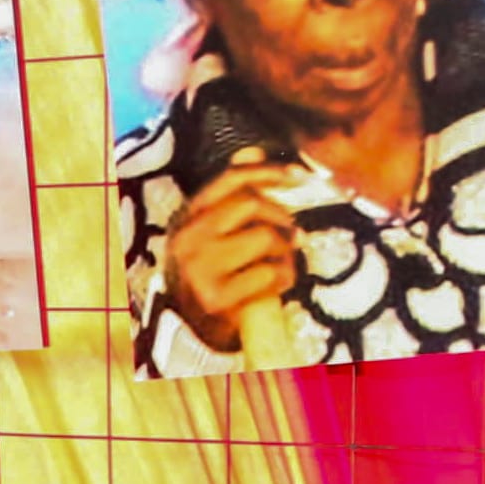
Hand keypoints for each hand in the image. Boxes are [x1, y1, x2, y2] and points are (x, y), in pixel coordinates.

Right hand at [160, 160, 299, 353]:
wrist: (193, 333)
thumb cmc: (213, 276)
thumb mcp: (213, 232)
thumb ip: (232, 195)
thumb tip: (251, 150)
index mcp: (185, 217)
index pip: (230, 179)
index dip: (269, 172)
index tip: (299, 177)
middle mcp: (187, 239)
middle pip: (250, 203)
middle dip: (282, 217)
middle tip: (293, 236)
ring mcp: (200, 269)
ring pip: (265, 237)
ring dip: (286, 251)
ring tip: (283, 264)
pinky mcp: (217, 298)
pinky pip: (270, 273)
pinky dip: (284, 278)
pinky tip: (277, 285)